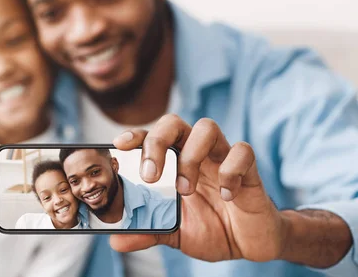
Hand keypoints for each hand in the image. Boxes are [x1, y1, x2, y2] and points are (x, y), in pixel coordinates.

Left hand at [111, 114, 285, 262]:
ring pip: (207, 128)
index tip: (119, 145)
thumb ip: (149, 232)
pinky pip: (242, 152)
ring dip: (191, 156)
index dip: (135, 135)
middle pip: (174, 123)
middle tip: (150, 175)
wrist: (249, 244)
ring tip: (186, 190)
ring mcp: (223, 158)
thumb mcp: (175, 234)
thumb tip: (117, 241)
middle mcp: (197, 153)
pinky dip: (231, 171)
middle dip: (157, 141)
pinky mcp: (249, 170)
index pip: (151, 137)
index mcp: (175, 163)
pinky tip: (226, 196)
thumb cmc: (211, 228)